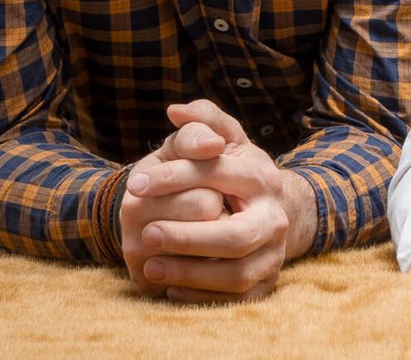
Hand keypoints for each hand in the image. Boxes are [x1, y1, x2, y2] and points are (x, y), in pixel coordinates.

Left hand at [120, 100, 315, 302]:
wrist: (271, 209)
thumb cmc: (233, 171)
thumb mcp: (224, 139)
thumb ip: (202, 120)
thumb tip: (176, 111)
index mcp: (261, 176)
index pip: (219, 174)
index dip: (175, 177)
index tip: (136, 184)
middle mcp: (274, 217)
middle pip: (234, 237)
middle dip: (187, 239)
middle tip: (147, 234)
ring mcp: (274, 253)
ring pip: (236, 275)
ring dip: (189, 273)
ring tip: (150, 265)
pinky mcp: (266, 283)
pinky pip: (235, 299)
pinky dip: (200, 295)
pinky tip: (169, 286)